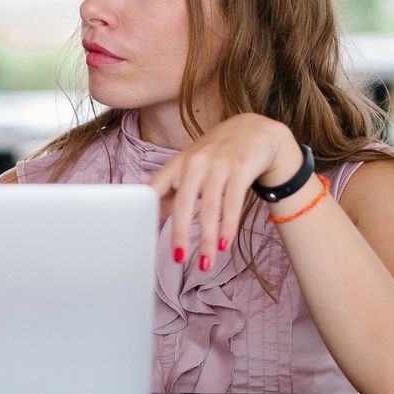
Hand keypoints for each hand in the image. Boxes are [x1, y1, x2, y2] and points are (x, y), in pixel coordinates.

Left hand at [147, 114, 303, 270]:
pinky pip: (232, 204)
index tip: (137, 230)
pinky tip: (224, 244)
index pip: (155, 186)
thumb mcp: (191, 166)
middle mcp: (196, 163)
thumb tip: (153, 215)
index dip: (146, 207)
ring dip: (207, 238)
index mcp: (178, 163)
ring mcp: (219, 165)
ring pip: (210, 208)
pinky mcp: (241, 169)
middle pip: (183, 202)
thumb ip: (173, 190)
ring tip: (205, 263)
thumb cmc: (218, 153)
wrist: (256, 130)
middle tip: (178, 258)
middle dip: (179, 232)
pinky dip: (228, 226)